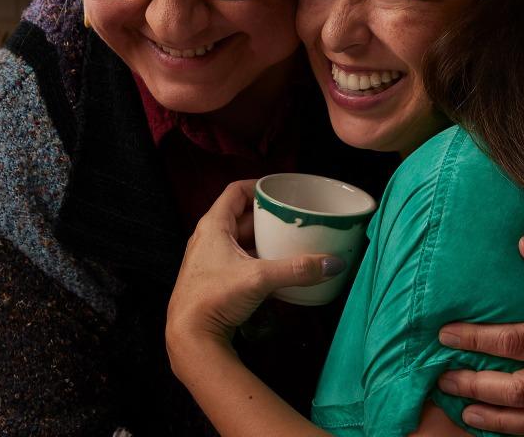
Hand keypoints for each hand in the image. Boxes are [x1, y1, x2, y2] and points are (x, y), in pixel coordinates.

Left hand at [166, 180, 345, 351]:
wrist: (190, 338)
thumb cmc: (214, 297)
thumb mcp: (259, 278)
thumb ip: (297, 270)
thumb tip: (333, 264)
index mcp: (213, 226)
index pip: (235, 192)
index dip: (258, 186)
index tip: (281, 189)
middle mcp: (209, 239)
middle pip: (241, 216)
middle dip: (267, 215)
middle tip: (293, 216)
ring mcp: (211, 260)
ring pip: (242, 240)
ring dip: (264, 239)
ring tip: (290, 239)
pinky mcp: (216, 280)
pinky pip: (241, 260)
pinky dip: (259, 259)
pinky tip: (278, 268)